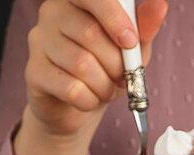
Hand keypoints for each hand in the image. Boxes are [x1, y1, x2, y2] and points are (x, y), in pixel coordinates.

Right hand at [14, 0, 167, 154]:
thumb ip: (143, 26)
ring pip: (81, 64)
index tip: (130, 42)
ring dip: (103, 85)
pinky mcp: (34, 72)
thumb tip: (159, 5)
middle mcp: (52, 12)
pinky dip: (89, 100)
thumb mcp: (129, 47)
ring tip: (106, 89)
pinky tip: (90, 99)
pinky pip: (70, 88)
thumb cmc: (104, 68)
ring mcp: (39, 40)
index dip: (113, 18)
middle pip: (89, 34)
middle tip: (121, 76)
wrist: (76, 106)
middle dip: (115, 63)